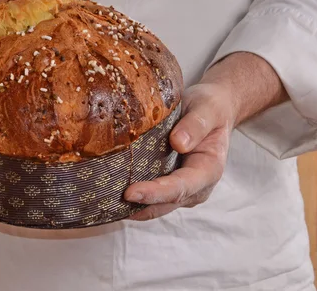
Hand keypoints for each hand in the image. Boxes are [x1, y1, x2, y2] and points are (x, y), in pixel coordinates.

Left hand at [123, 52, 287, 219]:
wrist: (211, 110)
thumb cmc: (210, 109)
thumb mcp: (207, 109)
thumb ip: (196, 125)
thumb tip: (178, 143)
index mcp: (208, 170)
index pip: (181, 187)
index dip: (156, 192)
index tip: (131, 193)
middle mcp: (195, 186)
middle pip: (165, 203)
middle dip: (138, 206)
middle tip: (107, 203)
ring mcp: (181, 188)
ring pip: (155, 206)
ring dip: (132, 207)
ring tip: (104, 203)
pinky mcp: (166, 182)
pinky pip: (150, 196)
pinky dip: (132, 198)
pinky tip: (110, 194)